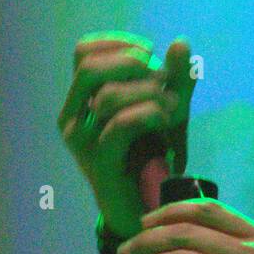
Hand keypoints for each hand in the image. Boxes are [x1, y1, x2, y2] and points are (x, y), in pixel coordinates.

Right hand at [58, 32, 195, 236]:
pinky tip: (167, 120)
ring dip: (148, 93)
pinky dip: (148, 114)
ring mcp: (82, 142)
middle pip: (88, 68)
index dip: (118, 44)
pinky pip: (120, 125)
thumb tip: (181, 43)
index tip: (151, 53)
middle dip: (131, 64)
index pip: (83, 52)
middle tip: (163, 78)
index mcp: (80, 100)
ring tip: (175, 106)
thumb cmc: (154, 158)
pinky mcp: (100, 163)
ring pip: (107, 96)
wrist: (149, 209)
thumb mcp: (167, 111)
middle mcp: (73, 118)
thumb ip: (176, 79)